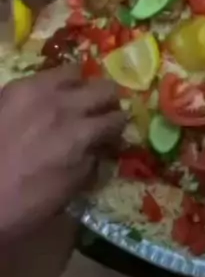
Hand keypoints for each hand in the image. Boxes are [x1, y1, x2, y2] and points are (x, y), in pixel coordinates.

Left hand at [0, 65, 124, 241]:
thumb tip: (99, 147)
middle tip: (101, 114)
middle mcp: (64, 106)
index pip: (117, 119)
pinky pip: (44, 75)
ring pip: (75, 71)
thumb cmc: (21, 205)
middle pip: (105, 88)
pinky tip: (46, 100)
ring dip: (81, 86)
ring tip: (74, 100)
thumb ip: (90, 162)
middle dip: (109, 102)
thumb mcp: (67, 191)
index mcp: (80, 135)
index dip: (119, 128)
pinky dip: (54, 84)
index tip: (115, 135)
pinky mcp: (14, 88)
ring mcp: (37, 92)